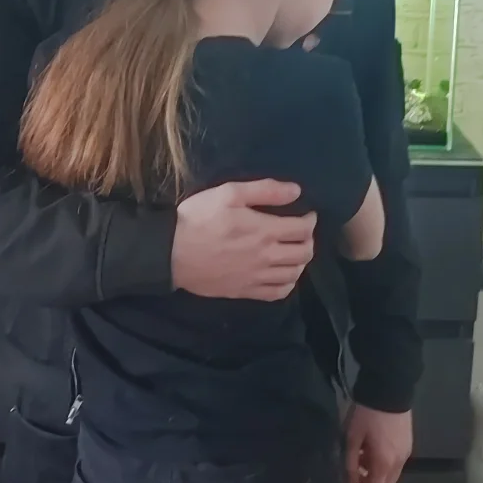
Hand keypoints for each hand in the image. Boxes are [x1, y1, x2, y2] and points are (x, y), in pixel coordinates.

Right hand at [172, 180, 314, 301]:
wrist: (171, 253)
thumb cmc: (198, 219)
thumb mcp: (228, 194)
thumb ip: (264, 190)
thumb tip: (296, 191)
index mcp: (265, 231)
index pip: (303, 229)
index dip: (310, 220)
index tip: (306, 215)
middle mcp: (267, 257)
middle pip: (304, 253)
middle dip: (309, 240)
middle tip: (301, 232)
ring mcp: (257, 277)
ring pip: (294, 274)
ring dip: (301, 262)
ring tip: (294, 251)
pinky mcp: (245, 291)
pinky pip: (278, 293)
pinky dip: (288, 284)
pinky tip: (283, 275)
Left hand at [343, 403, 412, 482]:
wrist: (389, 392)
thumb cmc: (366, 416)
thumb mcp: (352, 439)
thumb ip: (350, 466)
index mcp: (384, 465)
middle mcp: (398, 465)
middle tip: (354, 470)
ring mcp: (406, 456)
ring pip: (390, 479)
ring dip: (376, 475)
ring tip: (362, 456)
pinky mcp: (409, 447)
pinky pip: (396, 466)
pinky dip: (384, 466)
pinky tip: (374, 450)